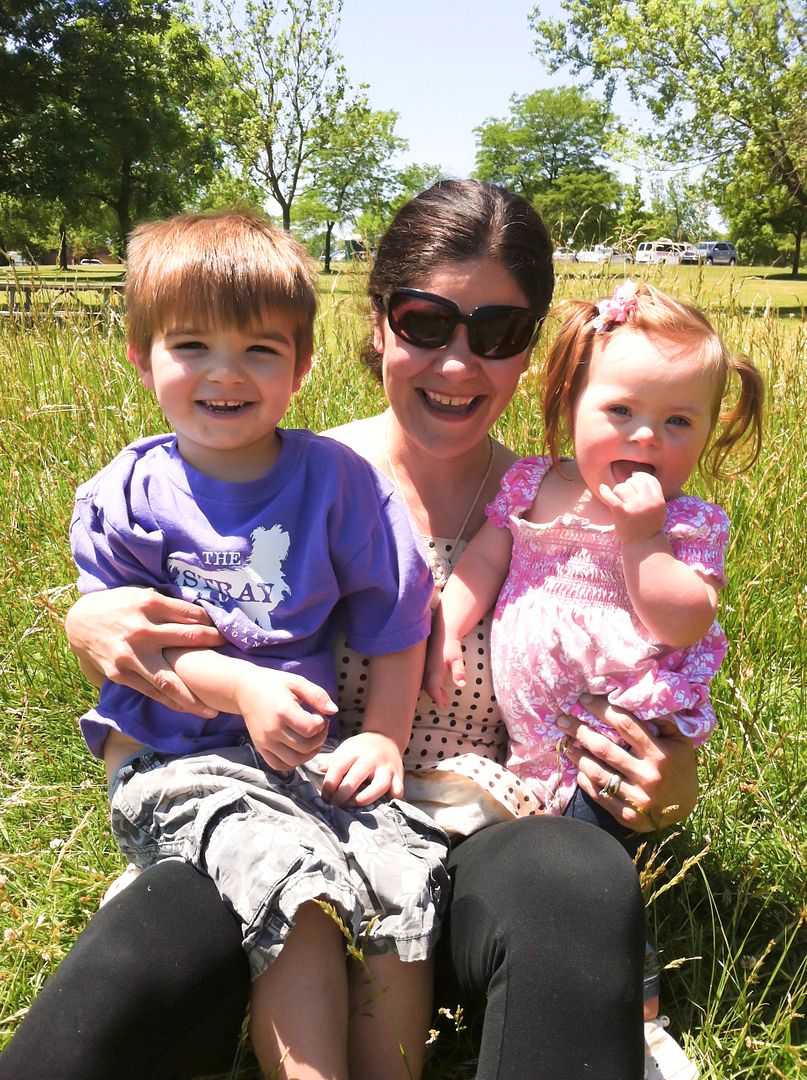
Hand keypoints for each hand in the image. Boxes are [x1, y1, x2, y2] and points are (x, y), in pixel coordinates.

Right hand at [65, 588, 224, 713]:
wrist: (80, 622)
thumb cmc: (117, 605)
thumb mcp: (140, 594)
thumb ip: (166, 604)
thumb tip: (200, 611)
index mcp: (149, 605)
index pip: (191, 615)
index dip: (211, 624)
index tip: (227, 632)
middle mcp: (142, 630)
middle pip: (187, 640)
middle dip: (212, 647)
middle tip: (233, 658)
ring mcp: (131, 655)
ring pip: (168, 679)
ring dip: (192, 696)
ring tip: (212, 710)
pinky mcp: (121, 674)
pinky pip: (150, 691)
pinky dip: (170, 701)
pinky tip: (186, 709)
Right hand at [236, 669, 335, 769]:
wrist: (245, 690)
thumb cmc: (273, 684)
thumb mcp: (297, 682)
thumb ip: (317, 695)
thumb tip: (334, 711)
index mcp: (283, 711)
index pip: (311, 729)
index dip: (321, 723)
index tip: (318, 714)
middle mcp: (272, 730)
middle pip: (305, 747)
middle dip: (319, 738)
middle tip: (319, 726)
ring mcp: (265, 742)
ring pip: (295, 760)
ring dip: (309, 753)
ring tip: (311, 739)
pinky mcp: (260, 748)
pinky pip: (280, 765)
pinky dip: (293, 762)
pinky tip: (298, 748)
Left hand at [320, 732, 404, 806]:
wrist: (386, 738)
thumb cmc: (361, 748)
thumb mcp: (345, 749)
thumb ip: (333, 761)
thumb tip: (319, 769)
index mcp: (354, 750)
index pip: (338, 768)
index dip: (329, 785)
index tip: (325, 797)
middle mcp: (371, 758)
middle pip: (355, 778)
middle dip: (342, 796)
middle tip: (336, 805)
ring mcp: (386, 767)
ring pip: (378, 787)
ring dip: (364, 799)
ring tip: (354, 804)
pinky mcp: (399, 775)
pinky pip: (397, 791)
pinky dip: (389, 800)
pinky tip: (379, 805)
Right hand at [424, 634, 465, 706]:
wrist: (442, 631)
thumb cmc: (451, 645)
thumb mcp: (457, 659)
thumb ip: (459, 672)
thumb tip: (462, 686)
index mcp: (434, 670)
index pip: (434, 689)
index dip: (438, 698)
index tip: (443, 704)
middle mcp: (426, 670)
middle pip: (428, 688)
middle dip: (436, 696)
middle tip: (445, 703)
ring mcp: (423, 667)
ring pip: (425, 683)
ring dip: (433, 691)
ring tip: (442, 697)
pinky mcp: (423, 664)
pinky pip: (423, 678)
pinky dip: (429, 684)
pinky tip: (436, 685)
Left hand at [559, 695, 697, 832]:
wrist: (686, 808)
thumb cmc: (679, 767)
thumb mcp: (680, 742)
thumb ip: (663, 720)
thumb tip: (641, 697)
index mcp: (660, 754)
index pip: (625, 725)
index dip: (601, 709)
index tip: (584, 699)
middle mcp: (648, 776)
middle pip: (604, 748)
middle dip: (579, 730)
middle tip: (562, 719)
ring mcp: (637, 798)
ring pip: (597, 773)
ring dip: (577, 756)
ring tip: (565, 744)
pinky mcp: (628, 816)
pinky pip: (599, 795)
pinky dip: (585, 780)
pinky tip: (579, 769)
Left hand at [598, 472, 665, 542]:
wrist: (643, 544)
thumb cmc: (648, 524)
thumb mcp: (657, 507)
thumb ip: (651, 491)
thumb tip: (635, 472)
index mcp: (658, 499)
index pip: (649, 479)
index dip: (640, 477)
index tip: (634, 481)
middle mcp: (648, 502)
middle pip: (634, 481)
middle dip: (628, 486)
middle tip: (627, 497)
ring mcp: (635, 507)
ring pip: (622, 487)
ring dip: (618, 492)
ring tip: (620, 502)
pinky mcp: (622, 513)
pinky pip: (611, 496)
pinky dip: (605, 492)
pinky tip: (602, 488)